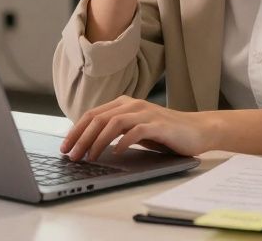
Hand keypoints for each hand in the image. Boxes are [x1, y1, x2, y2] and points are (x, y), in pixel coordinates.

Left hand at [60, 97, 211, 161]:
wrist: (197, 130)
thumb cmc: (164, 133)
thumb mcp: (134, 130)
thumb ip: (115, 131)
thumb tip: (87, 144)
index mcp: (124, 103)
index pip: (92, 115)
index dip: (76, 131)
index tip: (65, 147)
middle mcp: (132, 105)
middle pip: (98, 118)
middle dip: (81, 138)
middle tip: (72, 155)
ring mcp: (145, 113)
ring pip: (113, 124)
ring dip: (97, 141)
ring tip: (90, 157)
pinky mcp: (158, 125)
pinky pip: (135, 131)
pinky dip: (122, 142)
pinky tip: (116, 153)